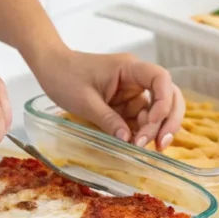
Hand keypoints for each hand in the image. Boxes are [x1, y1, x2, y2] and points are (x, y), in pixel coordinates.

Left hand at [30, 49, 183, 150]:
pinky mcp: (125, 105)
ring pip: (156, 112)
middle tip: (161, 144)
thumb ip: (108, 120)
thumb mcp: (85, 101)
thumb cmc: (65, 76)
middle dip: (168, 120)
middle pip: (168, 96)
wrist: (50, 68)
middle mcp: (137, 79)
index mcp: (129, 68)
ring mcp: (132, 93)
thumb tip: (128, 140)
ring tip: (144, 149)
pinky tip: (136, 145)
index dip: (164, 100)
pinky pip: (140, 120)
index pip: (161, 78)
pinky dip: (141, 133)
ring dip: (154, 130)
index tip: (153, 120)